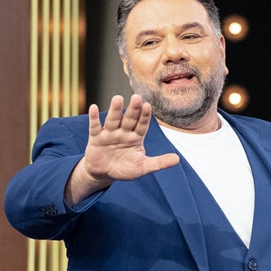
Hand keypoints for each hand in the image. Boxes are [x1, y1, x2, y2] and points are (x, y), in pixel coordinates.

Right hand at [64, 95, 180, 205]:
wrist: (104, 173)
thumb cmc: (125, 169)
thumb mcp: (143, 167)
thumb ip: (159, 163)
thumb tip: (177, 159)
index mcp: (136, 138)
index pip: (142, 125)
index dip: (145, 116)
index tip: (148, 106)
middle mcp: (123, 133)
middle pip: (129, 119)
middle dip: (133, 109)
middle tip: (137, 97)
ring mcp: (109, 134)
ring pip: (113, 120)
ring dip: (115, 110)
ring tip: (117, 98)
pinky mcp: (95, 138)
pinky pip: (94, 127)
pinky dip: (94, 118)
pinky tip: (94, 108)